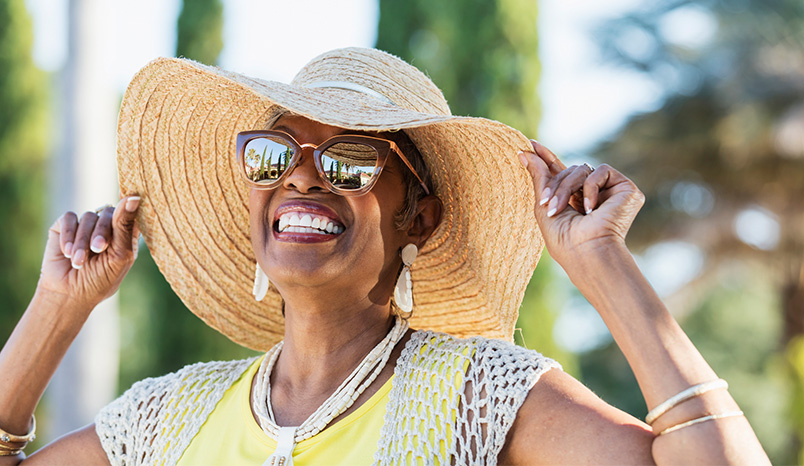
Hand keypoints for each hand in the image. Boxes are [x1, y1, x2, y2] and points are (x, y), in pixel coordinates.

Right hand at [37, 196, 140, 312]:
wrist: (69, 294)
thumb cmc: (100, 280)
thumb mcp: (119, 255)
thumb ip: (125, 226)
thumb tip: (134, 197)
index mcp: (126, 235)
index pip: (132, 214)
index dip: (130, 210)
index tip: (130, 204)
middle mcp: (107, 227)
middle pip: (109, 213)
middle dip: (102, 232)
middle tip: (97, 249)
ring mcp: (86, 225)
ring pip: (88, 216)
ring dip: (82, 240)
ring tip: (78, 261)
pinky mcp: (65, 226)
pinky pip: (69, 218)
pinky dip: (68, 235)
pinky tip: (67, 252)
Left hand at [519, 141, 643, 266]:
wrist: (586, 253)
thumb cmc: (563, 240)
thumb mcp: (544, 205)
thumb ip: (538, 177)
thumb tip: (525, 151)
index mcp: (576, 200)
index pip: (562, 173)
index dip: (547, 158)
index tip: (531, 145)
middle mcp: (594, 194)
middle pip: (568, 170)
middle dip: (553, 184)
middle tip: (546, 203)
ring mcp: (610, 191)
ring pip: (581, 169)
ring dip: (566, 188)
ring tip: (560, 209)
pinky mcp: (626, 189)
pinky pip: (600, 171)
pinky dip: (590, 188)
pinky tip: (591, 209)